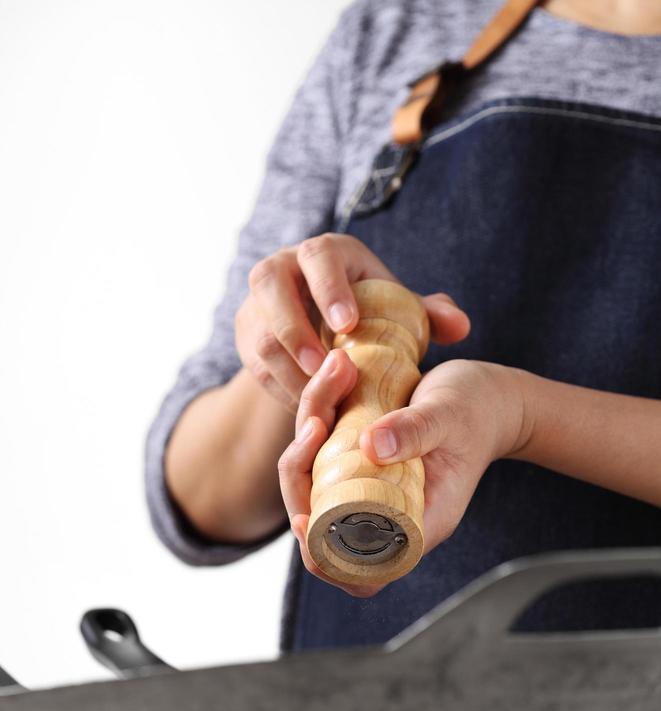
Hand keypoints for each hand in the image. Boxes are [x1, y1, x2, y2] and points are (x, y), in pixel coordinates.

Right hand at [235, 233, 469, 412]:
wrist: (324, 328)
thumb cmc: (370, 313)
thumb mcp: (399, 311)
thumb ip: (430, 315)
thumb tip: (461, 327)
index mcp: (323, 252)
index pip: (319, 256)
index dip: (329, 287)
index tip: (349, 325)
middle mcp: (281, 269)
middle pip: (269, 284)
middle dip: (294, 327)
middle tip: (322, 366)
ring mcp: (257, 304)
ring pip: (259, 332)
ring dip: (287, 367)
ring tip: (317, 396)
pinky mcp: (247, 338)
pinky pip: (255, 365)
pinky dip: (281, 388)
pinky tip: (308, 407)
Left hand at [278, 357, 530, 595]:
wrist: (491, 398)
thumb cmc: (478, 411)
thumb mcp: (451, 414)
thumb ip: (416, 430)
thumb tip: (369, 446)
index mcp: (417, 524)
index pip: (362, 571)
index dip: (323, 558)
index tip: (304, 517)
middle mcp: (389, 515)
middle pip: (321, 530)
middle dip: (300, 479)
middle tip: (312, 426)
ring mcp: (372, 492)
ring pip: (314, 489)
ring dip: (307, 440)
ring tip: (328, 387)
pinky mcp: (361, 467)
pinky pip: (321, 461)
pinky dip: (316, 425)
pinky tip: (327, 390)